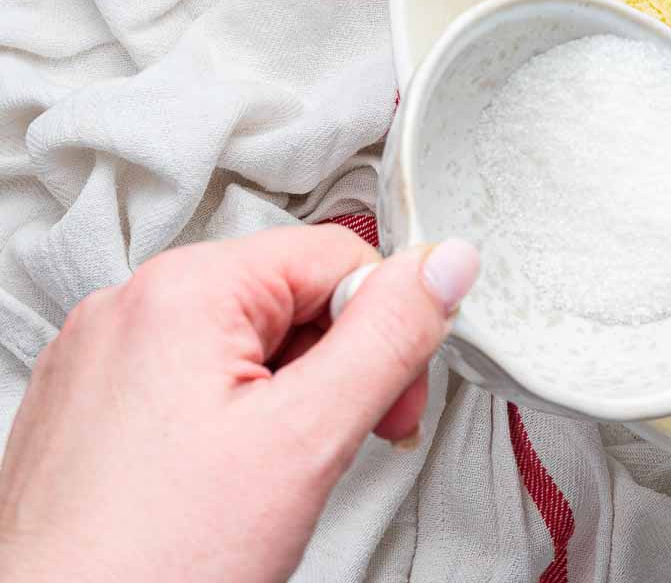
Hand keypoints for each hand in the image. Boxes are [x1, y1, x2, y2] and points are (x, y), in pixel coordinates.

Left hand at [0, 226, 480, 582]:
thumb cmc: (149, 562)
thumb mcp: (307, 438)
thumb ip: (390, 338)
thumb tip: (444, 265)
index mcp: (182, 290)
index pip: (337, 256)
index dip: (387, 328)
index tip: (391, 400)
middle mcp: (129, 309)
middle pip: (291, 299)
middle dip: (337, 372)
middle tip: (336, 449)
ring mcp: (99, 362)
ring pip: (244, 346)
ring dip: (287, 405)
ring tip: (270, 482)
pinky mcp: (87, 411)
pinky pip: (191, 385)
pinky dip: (230, 429)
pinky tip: (223, 489)